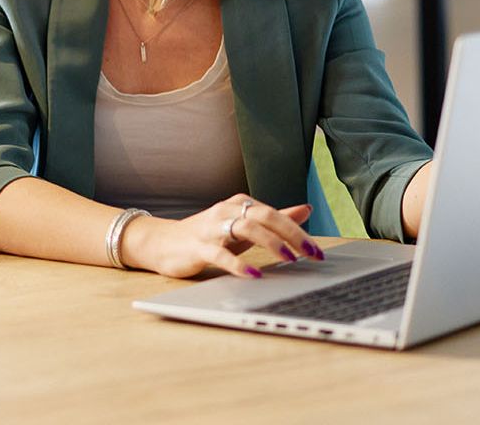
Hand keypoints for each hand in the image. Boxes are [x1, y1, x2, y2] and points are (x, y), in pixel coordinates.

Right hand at [123, 196, 320, 278]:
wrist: (162, 243)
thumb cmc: (207, 236)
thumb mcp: (243, 226)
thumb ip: (274, 219)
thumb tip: (306, 209)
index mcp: (239, 204)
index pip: (274, 213)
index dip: (298, 231)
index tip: (317, 252)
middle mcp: (226, 211)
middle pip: (264, 216)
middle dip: (292, 234)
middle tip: (311, 254)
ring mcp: (211, 228)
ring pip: (245, 228)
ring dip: (271, 243)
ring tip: (289, 259)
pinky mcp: (197, 247)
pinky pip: (220, 254)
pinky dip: (239, 264)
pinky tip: (254, 275)